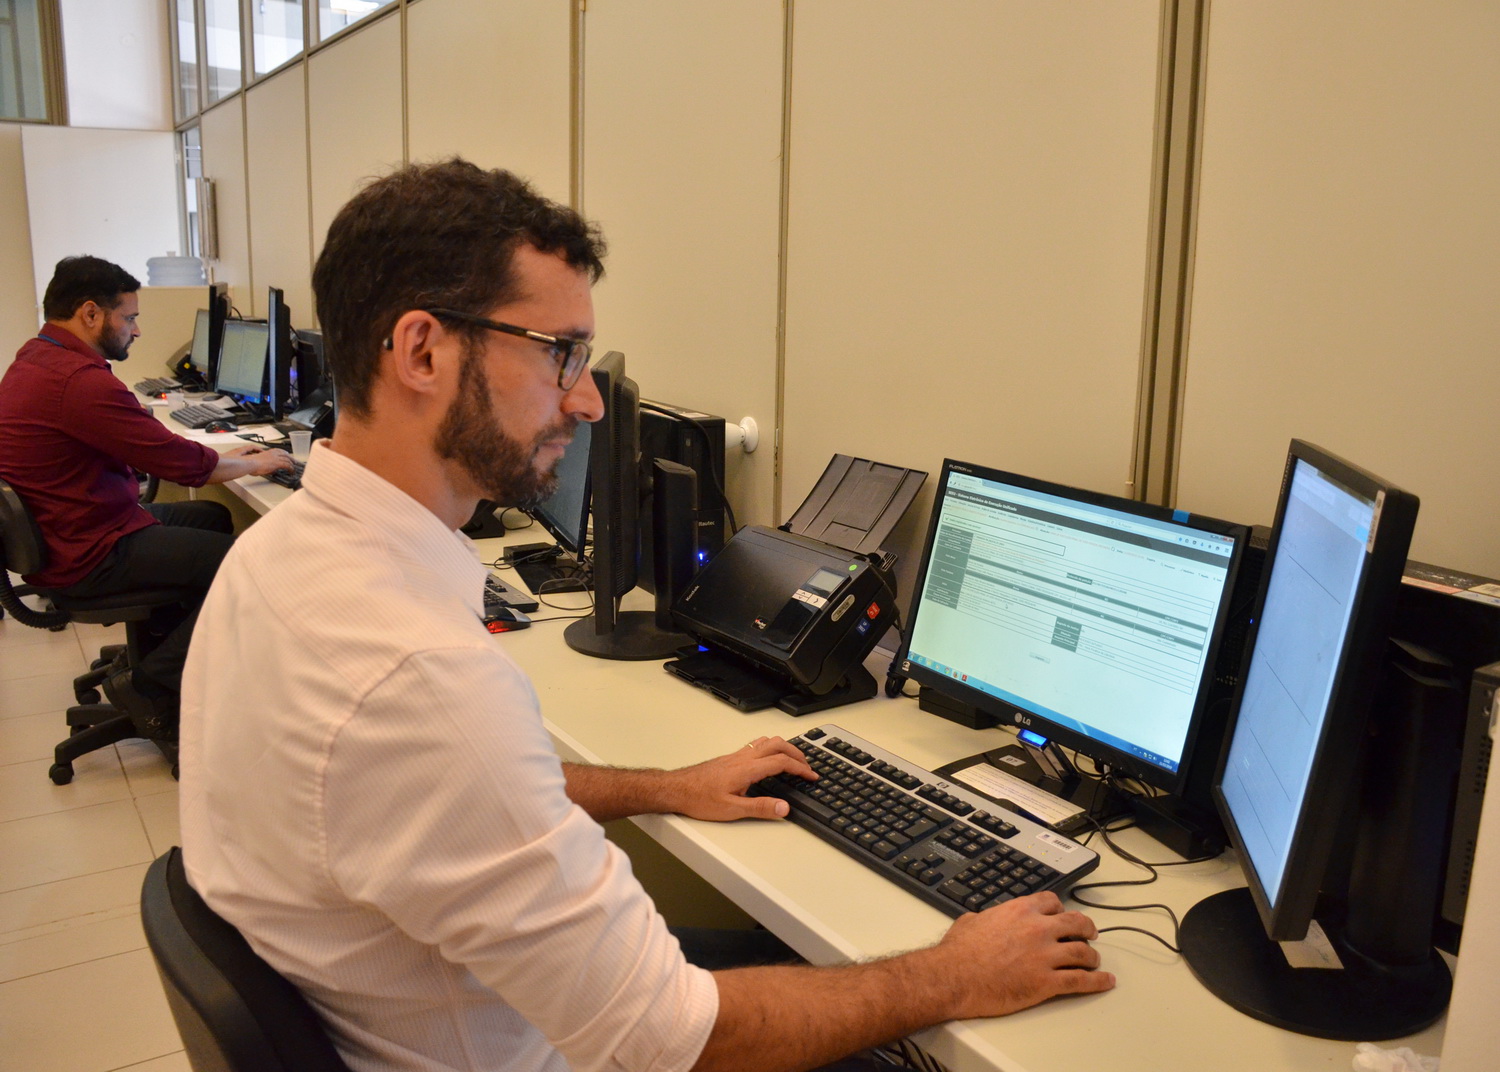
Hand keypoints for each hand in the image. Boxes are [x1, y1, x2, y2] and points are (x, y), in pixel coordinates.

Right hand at [226, 445, 293, 472]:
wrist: (250, 464)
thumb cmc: (251, 464)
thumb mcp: (260, 463)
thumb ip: (266, 465)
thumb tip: (270, 470)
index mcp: (268, 452)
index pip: (279, 451)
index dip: (285, 453)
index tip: (287, 455)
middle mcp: (273, 453)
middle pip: (286, 454)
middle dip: (291, 458)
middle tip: (294, 462)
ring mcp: (276, 458)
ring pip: (288, 459)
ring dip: (292, 464)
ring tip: (294, 468)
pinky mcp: (277, 463)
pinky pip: (287, 465)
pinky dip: (291, 469)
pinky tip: (292, 472)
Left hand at [668, 736, 817, 821]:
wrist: (677, 789)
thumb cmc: (699, 799)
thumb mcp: (732, 810)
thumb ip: (760, 808)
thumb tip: (784, 808)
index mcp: (747, 769)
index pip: (781, 762)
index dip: (800, 768)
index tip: (812, 776)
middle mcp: (743, 758)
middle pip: (778, 744)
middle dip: (797, 753)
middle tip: (807, 766)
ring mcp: (736, 756)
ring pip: (766, 741)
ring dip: (784, 747)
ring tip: (794, 759)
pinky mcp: (730, 758)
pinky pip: (756, 745)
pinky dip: (771, 747)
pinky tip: (769, 758)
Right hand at [929, 892, 1114, 1017]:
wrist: (953, 978)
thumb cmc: (958, 952)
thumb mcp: (970, 921)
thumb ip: (985, 917)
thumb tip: (982, 920)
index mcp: (1020, 910)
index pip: (1053, 902)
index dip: (1061, 910)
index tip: (1063, 916)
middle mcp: (1038, 929)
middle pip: (1076, 923)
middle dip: (1087, 929)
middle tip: (1090, 934)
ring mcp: (1045, 955)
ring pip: (1082, 952)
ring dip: (1092, 957)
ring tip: (1094, 961)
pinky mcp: (1046, 982)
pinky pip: (1080, 981)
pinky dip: (1097, 981)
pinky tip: (1105, 981)